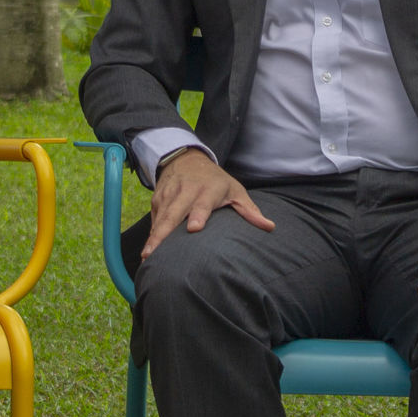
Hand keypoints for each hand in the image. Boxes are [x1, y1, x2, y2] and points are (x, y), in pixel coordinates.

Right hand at [141, 148, 273, 259]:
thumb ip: (249, 211)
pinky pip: (154, 218)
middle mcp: (186, 191)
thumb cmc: (216, 181)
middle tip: (155, 254)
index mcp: (208, 189)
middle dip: (164, 233)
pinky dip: (151, 233)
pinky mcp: (157, 198)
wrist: (187, 159)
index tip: (194, 228)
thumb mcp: (235, 191)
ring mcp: (170, 194)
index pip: (202, 203)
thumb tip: (270, 227)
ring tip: (147, 257)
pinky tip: (148, 251)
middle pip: (174, 214)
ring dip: (153, 237)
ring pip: (161, 217)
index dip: (198, 215)